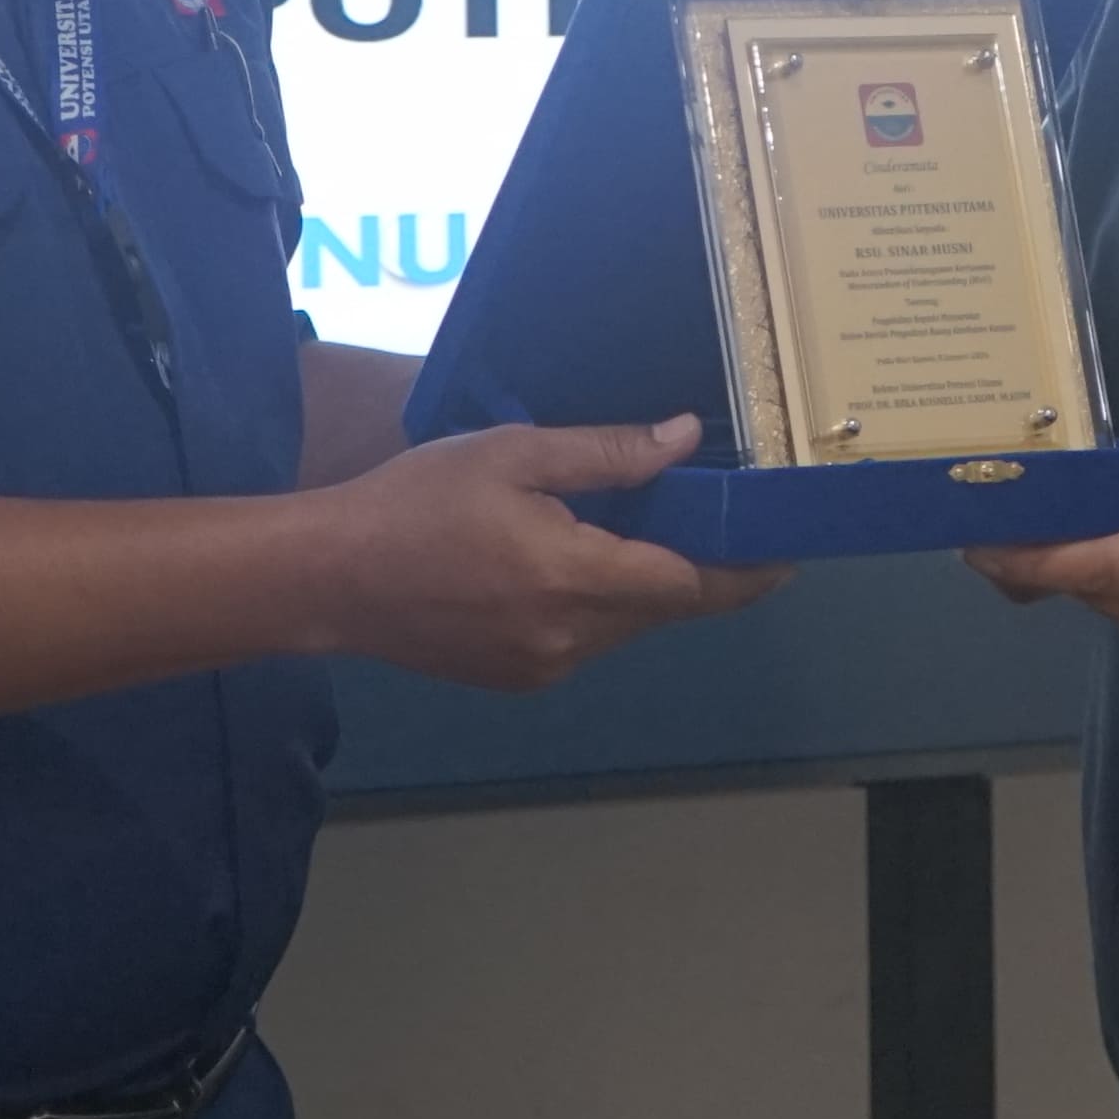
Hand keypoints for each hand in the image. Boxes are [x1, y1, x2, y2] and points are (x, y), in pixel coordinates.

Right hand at [308, 417, 783, 688]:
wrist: (330, 578)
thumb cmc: (416, 503)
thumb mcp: (512, 454)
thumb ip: (607, 454)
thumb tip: (685, 439)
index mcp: (574, 579)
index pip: (691, 585)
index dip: (746, 571)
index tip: (788, 552)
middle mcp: (571, 639)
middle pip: (665, 607)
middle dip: (695, 568)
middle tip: (713, 517)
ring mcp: (544, 668)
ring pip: (625, 626)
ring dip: (640, 584)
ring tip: (629, 528)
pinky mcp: (518, 680)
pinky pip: (585, 641)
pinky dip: (596, 605)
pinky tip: (566, 562)